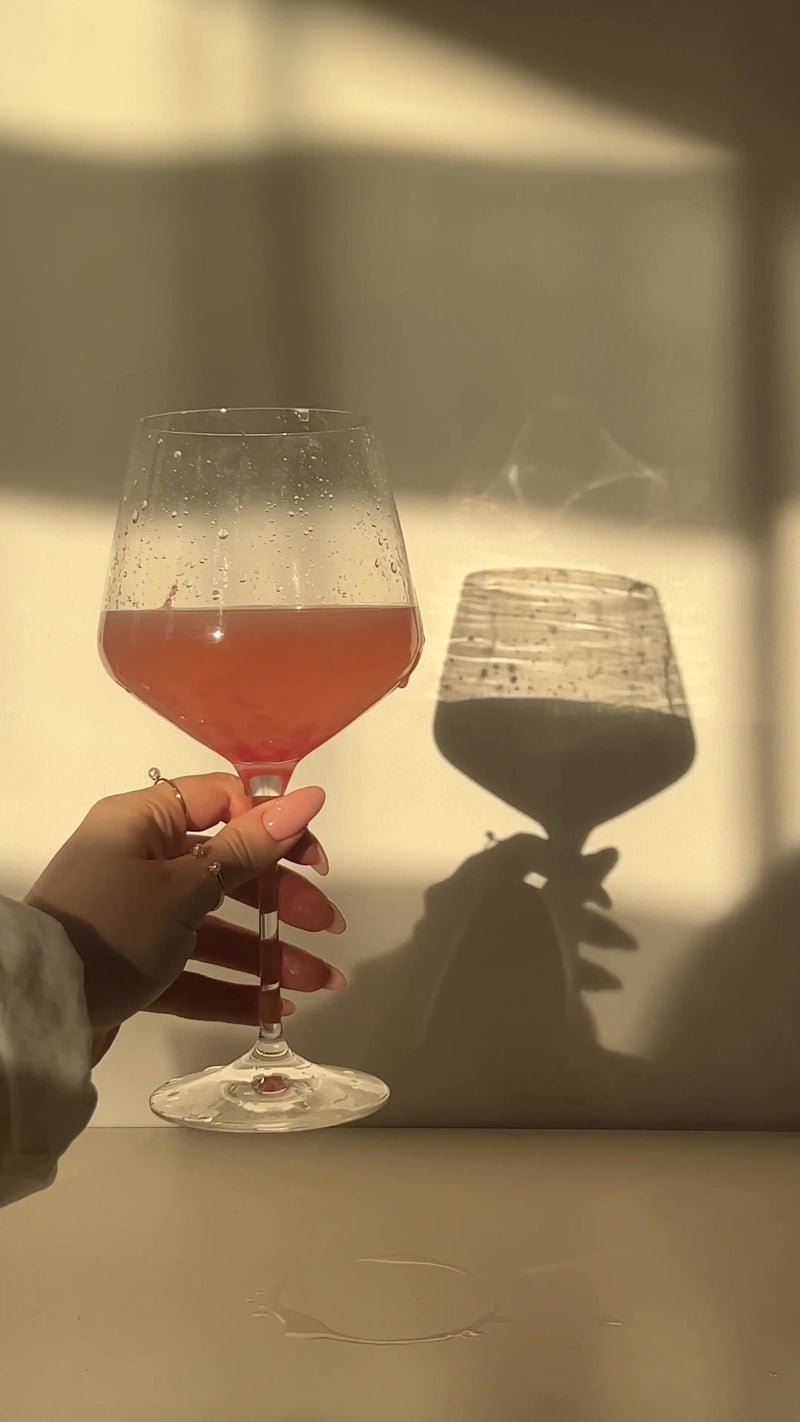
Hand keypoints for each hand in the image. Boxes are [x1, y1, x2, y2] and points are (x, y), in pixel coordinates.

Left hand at [26, 774, 345, 1055]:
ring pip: (217, 927)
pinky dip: (233, 986)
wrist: (37, 1010)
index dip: (273, 826)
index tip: (313, 860)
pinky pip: (194, 969)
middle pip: (227, 870)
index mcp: (143, 823)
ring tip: (323, 981)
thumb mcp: (185, 887)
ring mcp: (136, 916)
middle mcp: (138, 861)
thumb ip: (248, 848)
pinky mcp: (133, 965)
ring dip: (269, 952)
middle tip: (328, 927)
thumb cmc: (111, 929)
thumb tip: (305, 797)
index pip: (223, 804)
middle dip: (283, 901)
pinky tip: (277, 1006)